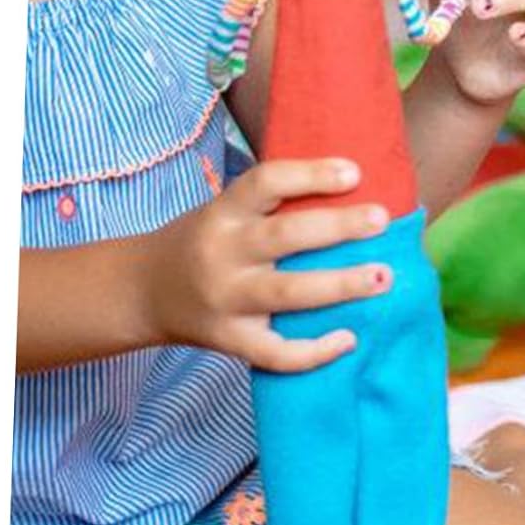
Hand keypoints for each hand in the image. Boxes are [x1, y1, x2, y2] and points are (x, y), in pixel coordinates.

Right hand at [146, 158, 393, 371]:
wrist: (140, 293)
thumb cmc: (202, 245)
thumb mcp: (224, 213)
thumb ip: (273, 207)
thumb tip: (353, 193)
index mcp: (223, 213)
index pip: (266, 183)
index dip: (310, 175)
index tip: (355, 172)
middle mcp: (222, 253)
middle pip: (285, 236)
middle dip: (338, 227)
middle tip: (382, 219)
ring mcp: (226, 300)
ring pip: (288, 294)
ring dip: (340, 285)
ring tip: (383, 277)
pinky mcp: (231, 340)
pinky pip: (277, 352)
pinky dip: (315, 351)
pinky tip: (349, 339)